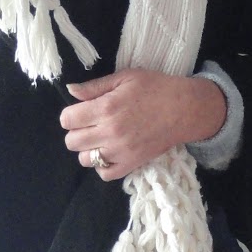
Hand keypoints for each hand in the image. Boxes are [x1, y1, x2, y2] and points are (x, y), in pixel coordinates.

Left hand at [60, 68, 226, 179]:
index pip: (67, 120)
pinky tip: (108, 153)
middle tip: (90, 125)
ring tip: (100, 139)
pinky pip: (104, 174)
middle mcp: (109, 132)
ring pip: (85, 159)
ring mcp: (119, 151)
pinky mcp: (131, 164)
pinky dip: (102, 166)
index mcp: (105, 108)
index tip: (80, 112)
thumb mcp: (125, 77)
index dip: (70, 115)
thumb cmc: (155, 88)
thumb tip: (71, 91)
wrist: (184, 109)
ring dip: (88, 149)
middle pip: (72, 142)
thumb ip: (95, 86)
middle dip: (76, 132)